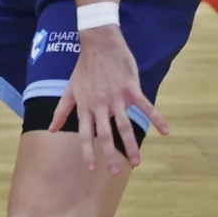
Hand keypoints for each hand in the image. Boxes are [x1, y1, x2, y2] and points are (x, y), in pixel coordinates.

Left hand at [48, 23, 157, 173]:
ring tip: (137, 162)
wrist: (99, 44)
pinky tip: (165, 131)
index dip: (87, 152)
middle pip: (105, 134)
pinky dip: (156, 119)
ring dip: (131, 145)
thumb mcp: (70, 89)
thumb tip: (52, 129)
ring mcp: (116, 97)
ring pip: (125, 125)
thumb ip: (61, 111)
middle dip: (110, 154)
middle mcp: (100, 105)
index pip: (85, 134)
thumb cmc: (84, 68)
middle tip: (115, 172)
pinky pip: (145, 106)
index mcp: (85, 106)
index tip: (91, 169)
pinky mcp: (131, 89)